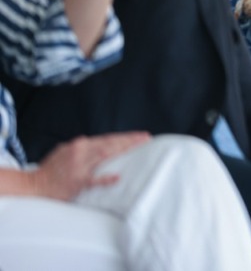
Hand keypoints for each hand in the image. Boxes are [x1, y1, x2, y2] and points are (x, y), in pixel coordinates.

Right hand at [29, 132, 149, 200]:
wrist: (33, 185)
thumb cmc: (50, 171)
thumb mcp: (66, 152)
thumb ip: (83, 150)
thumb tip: (101, 147)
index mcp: (79, 145)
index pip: (107, 139)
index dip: (124, 137)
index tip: (140, 136)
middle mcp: (80, 151)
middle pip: (110, 144)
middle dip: (129, 140)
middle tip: (146, 138)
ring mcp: (78, 166)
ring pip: (105, 154)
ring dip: (123, 150)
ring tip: (140, 147)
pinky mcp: (76, 181)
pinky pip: (93, 179)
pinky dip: (105, 178)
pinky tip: (117, 177)